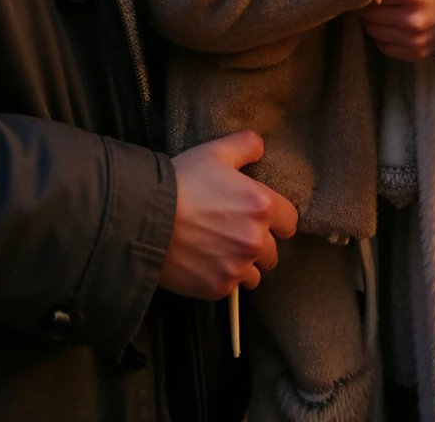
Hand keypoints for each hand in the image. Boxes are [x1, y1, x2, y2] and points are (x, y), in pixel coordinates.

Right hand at [159, 129, 297, 299]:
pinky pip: (230, 288)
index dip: (276, 219)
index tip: (260, 218)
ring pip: (254, 275)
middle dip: (258, 244)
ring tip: (220, 252)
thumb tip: (260, 146)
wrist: (144, 218)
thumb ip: (245, 145)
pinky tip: (204, 263)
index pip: (290, 222)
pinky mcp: (218, 288)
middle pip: (273, 251)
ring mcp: (237, 267)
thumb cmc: (181, 182)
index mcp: (262, 206)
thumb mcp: (215, 152)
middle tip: (234, 234)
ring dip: (243, 265)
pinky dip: (221, 279)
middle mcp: (255, 240)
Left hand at [357, 0, 434, 59]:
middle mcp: (412, 20)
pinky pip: (385, 47)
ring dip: (374, 20)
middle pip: (369, 15)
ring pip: (374, 32)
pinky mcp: (418, 53)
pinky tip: (394, 22)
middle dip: (369, 3)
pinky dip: (384, 36)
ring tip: (385, 7)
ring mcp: (416, 39)